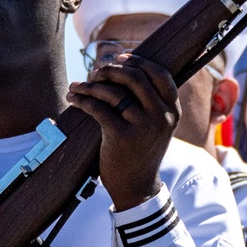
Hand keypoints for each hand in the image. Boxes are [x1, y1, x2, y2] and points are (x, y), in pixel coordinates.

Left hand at [66, 54, 179, 210]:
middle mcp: (161, 116)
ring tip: (77, 86)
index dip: (139, 61)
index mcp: (172, 111)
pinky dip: (82, 100)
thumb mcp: (157, 127)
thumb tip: (127, 69)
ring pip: (113, 92)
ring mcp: (143, 126)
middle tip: (95, 73)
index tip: (119, 58)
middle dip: (111, 71)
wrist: (136, 188)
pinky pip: (98, 108)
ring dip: (90, 85)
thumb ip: (151, 102)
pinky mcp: (121, 136)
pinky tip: (73, 99)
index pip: (160, 74)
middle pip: (135, 78)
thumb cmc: (141, 153)